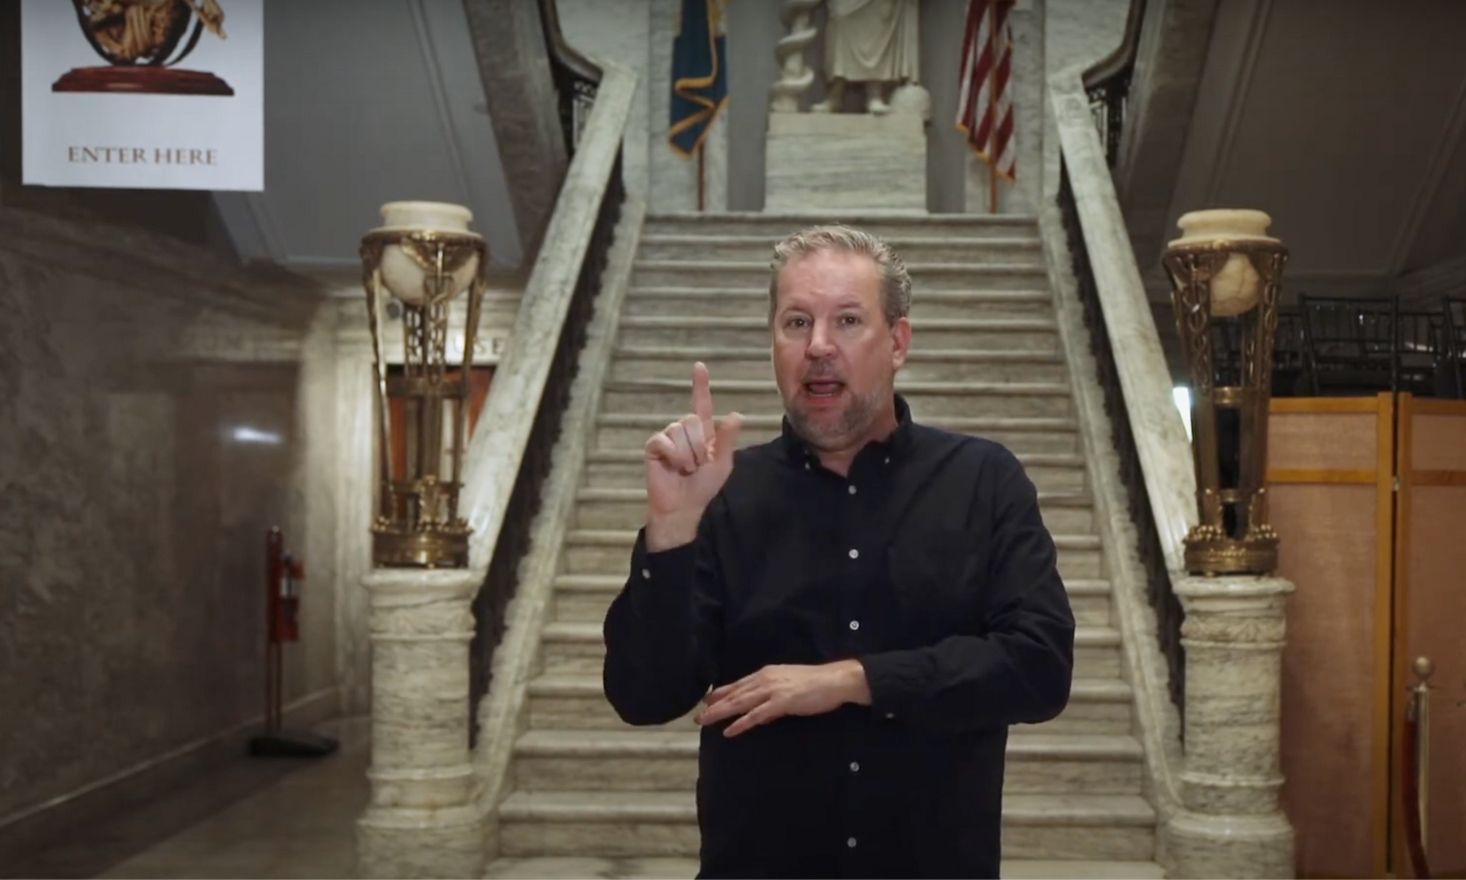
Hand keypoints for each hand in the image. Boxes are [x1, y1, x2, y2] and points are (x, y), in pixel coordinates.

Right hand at [643, 362, 741, 550]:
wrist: (684, 507)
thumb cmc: (703, 487)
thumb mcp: (722, 464)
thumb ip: (727, 440)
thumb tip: (736, 415)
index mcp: (702, 433)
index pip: (701, 404)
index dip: (700, 385)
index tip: (699, 366)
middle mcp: (683, 431)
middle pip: (692, 420)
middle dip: (699, 446)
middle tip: (696, 465)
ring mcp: (667, 438)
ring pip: (680, 431)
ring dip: (687, 455)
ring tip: (684, 469)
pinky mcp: (654, 447)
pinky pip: (665, 441)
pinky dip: (673, 456)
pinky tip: (672, 467)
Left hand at [697, 660, 871, 736]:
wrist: (834, 680)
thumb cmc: (814, 684)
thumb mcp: (788, 685)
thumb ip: (771, 697)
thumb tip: (759, 713)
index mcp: (766, 674)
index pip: (738, 684)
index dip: (721, 693)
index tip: (706, 701)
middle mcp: (765, 679)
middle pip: (735, 694)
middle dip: (715, 705)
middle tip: (698, 716)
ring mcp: (772, 690)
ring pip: (741, 703)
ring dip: (721, 713)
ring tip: (705, 722)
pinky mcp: (781, 702)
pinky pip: (757, 715)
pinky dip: (741, 723)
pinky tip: (730, 731)